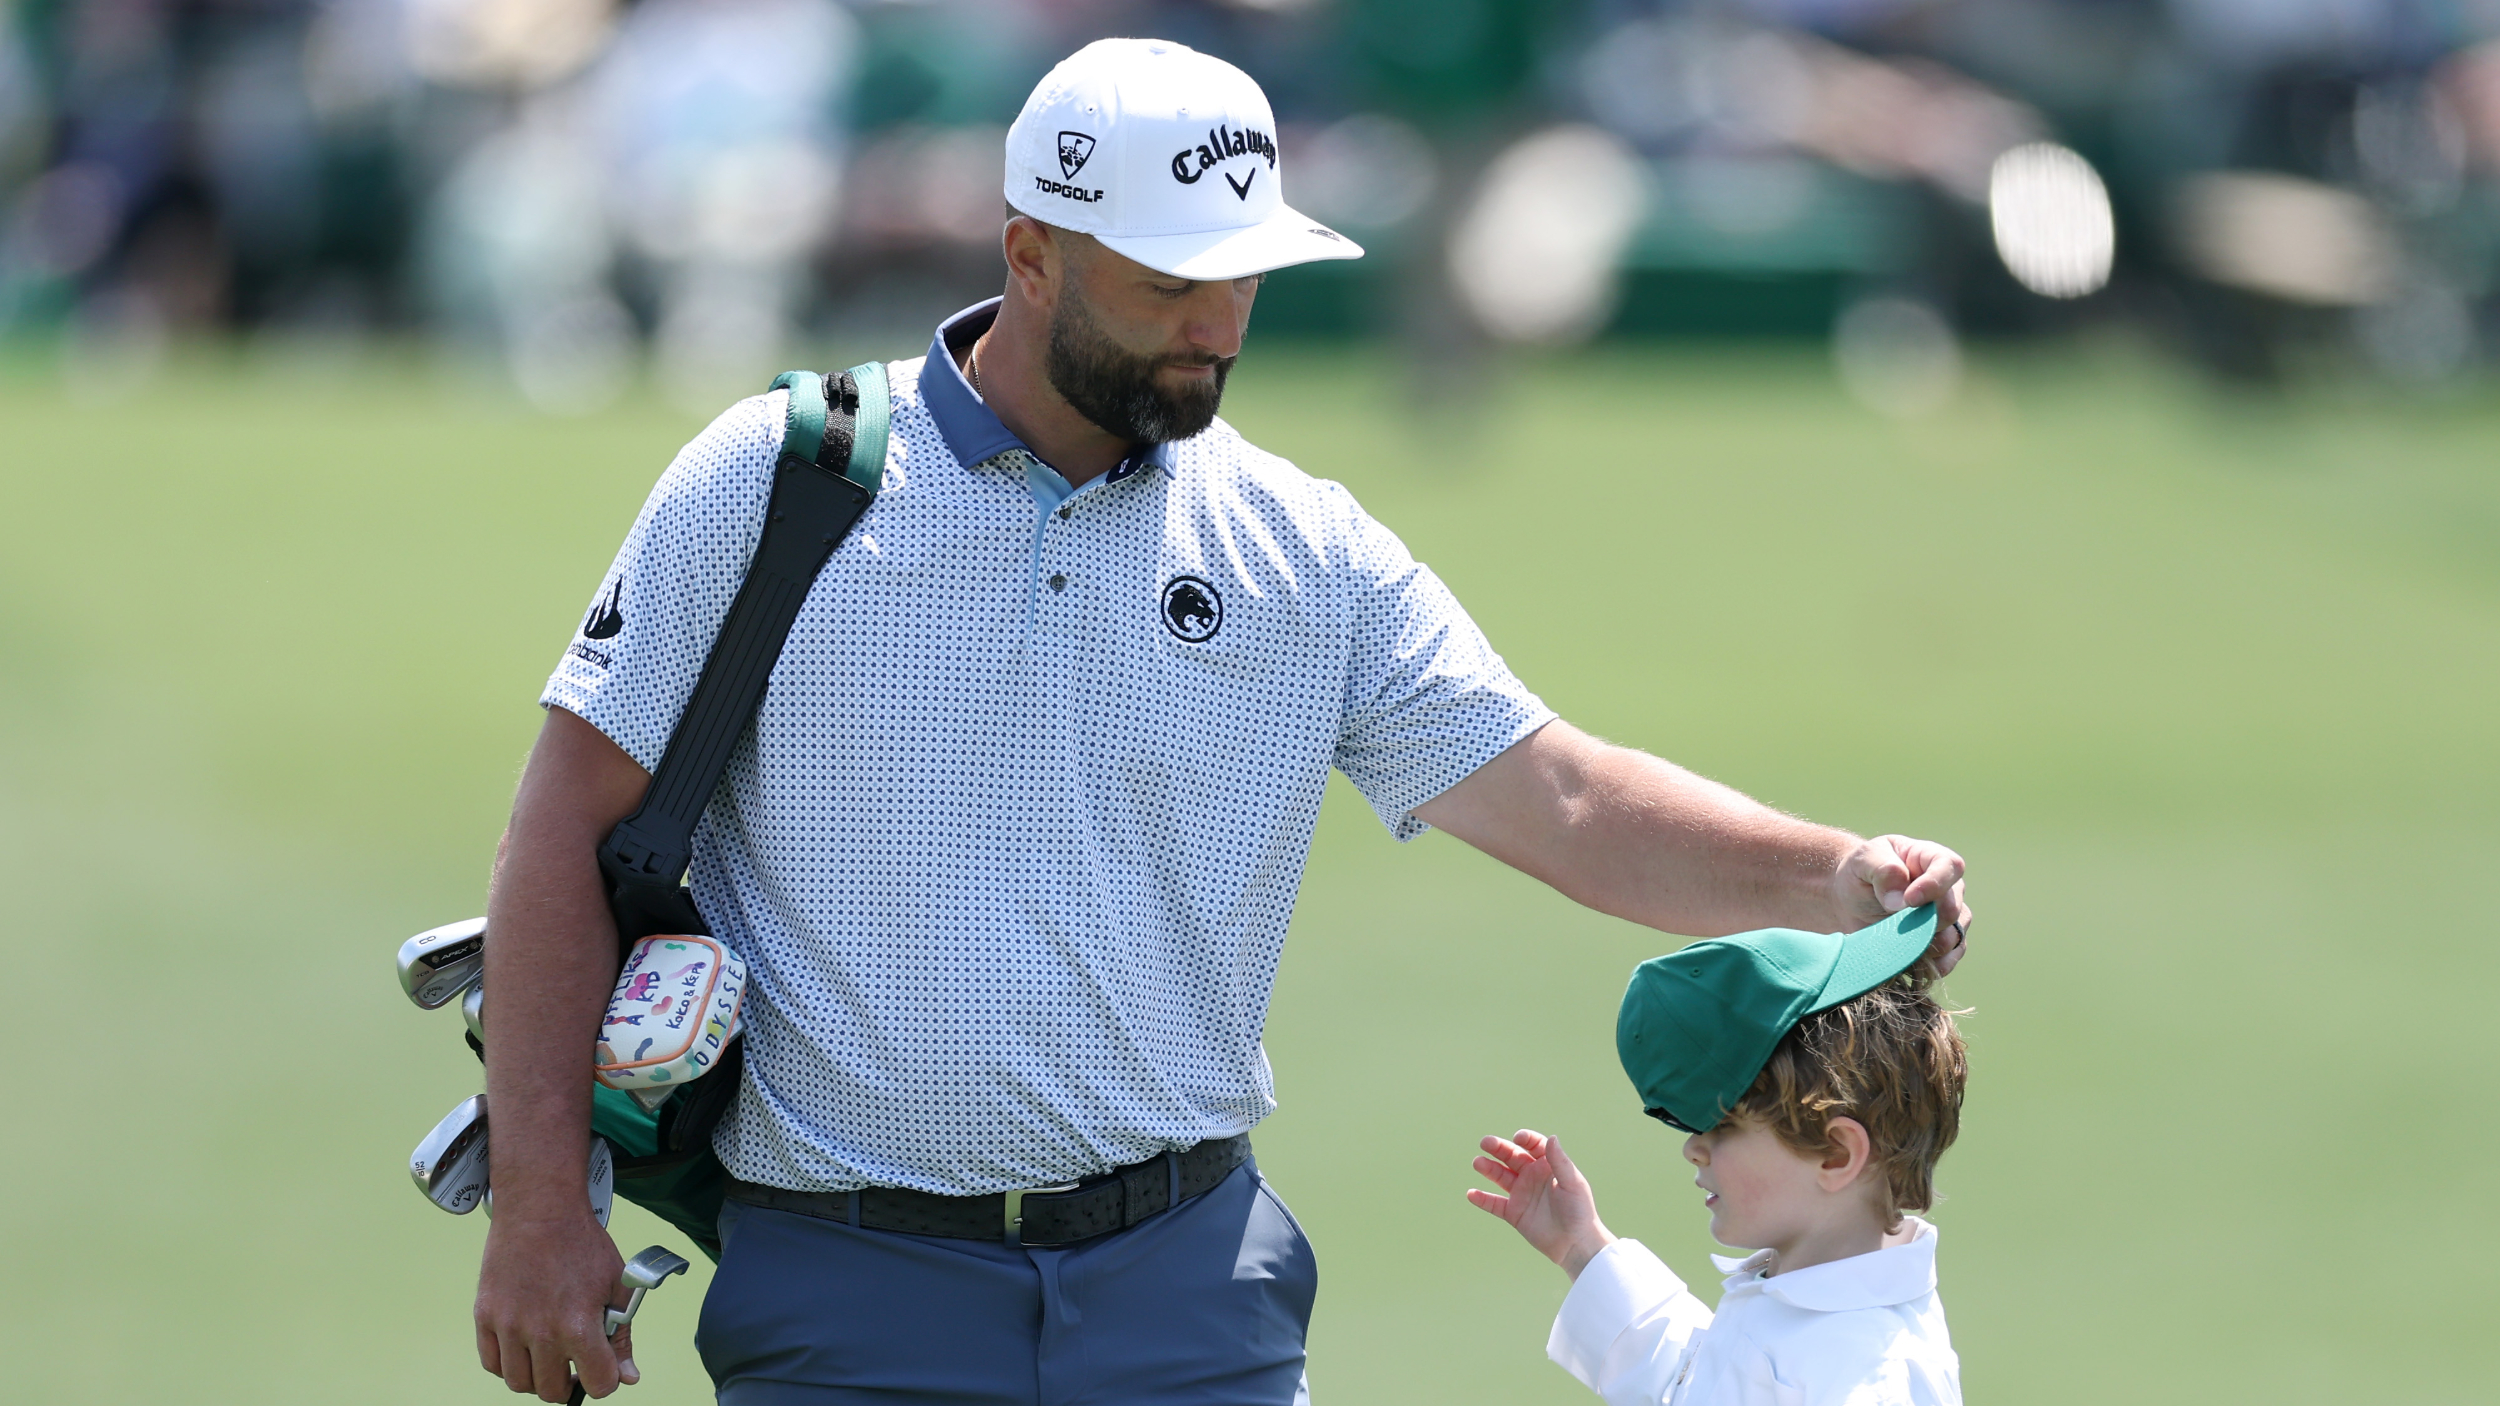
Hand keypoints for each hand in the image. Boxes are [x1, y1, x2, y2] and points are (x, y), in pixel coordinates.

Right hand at [475, 1210, 636, 1400]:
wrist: (540, 1211)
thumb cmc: (582, 1245)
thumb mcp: (617, 1285)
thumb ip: (622, 1336)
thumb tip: (627, 1378)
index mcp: (579, 1325)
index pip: (597, 1384)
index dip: (605, 1380)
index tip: (603, 1368)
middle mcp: (540, 1332)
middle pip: (552, 1392)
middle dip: (569, 1384)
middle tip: (574, 1364)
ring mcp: (508, 1326)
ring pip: (520, 1383)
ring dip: (537, 1377)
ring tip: (549, 1355)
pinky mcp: (484, 1316)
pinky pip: (492, 1363)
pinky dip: (508, 1365)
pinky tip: (524, 1347)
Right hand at [1467, 1130, 1614, 1278]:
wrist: (1576, 1244)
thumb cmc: (1579, 1211)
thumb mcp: (1572, 1183)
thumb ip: (1560, 1162)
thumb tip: (1552, 1137)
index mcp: (1548, 1166)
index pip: (1534, 1145)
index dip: (1525, 1139)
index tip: (1518, 1138)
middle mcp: (1533, 1177)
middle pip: (1512, 1157)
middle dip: (1499, 1148)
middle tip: (1485, 1142)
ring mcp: (1522, 1194)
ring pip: (1500, 1176)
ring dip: (1488, 1168)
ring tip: (1477, 1162)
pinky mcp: (1514, 1213)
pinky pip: (1494, 1204)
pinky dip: (1482, 1199)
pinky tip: (1471, 1194)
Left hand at [1835, 834, 1970, 974]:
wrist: (1851, 900)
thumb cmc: (1860, 873)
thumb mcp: (1864, 860)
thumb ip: (1883, 871)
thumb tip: (1901, 901)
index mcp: (1931, 858)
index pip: (1949, 867)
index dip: (1934, 885)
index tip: (1909, 900)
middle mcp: (1947, 887)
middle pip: (1952, 908)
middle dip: (1925, 922)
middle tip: (1896, 927)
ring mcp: (1946, 916)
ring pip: (1954, 936)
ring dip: (1929, 946)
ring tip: (1900, 946)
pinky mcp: (1941, 940)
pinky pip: (1951, 956)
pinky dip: (1935, 964)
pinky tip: (1915, 965)